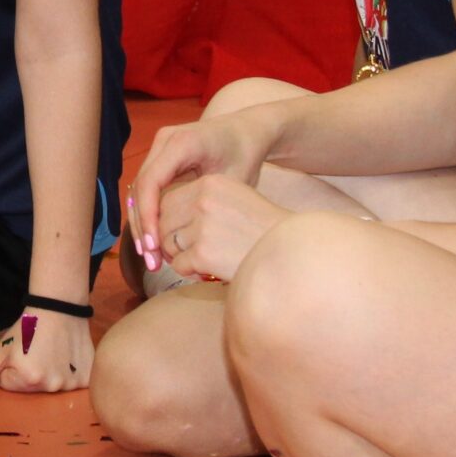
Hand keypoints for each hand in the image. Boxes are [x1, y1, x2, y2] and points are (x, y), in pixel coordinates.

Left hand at [0, 308, 91, 392]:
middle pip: (30, 389)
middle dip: (29, 374)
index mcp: (27, 380)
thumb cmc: (27, 327)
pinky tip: (67, 358)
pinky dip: (70, 374)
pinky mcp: (87, 379)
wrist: (59, 308)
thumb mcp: (0, 350)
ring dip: (50, 374)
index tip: (21, 353)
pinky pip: (74, 385)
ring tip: (52, 354)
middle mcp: (51, 386)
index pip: (9, 386)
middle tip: (36, 353)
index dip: (11, 369)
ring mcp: (72, 384)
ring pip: (51, 388)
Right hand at [129, 111, 272, 269]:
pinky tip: (154, 242)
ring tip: (150, 256)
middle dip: (142, 226)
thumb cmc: (246, 155)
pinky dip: (149, 215)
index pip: (151, 182)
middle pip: (139, 188)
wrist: (248, 131)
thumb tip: (189, 246)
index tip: (154, 245)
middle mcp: (164, 142)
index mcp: (182, 143)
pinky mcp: (160, 158)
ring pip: (139, 191)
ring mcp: (159, 148)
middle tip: (150, 259)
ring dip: (142, 224)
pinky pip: (147, 189)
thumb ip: (209, 208)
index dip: (148, 216)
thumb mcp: (234, 182)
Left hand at [161, 174, 288, 283]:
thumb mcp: (236, 200)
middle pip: (163, 222)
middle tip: (186, 253)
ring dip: (180, 258)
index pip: (169, 200)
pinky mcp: (203, 253)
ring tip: (202, 262)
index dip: (170, 221)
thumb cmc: (265, 230)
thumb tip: (162, 217)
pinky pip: (179, 265)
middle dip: (169, 240)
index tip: (181, 235)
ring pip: (168, 245)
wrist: (294, 253)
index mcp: (212, 183)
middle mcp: (204, 200)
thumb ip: (203, 202)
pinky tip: (209, 272)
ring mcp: (202, 226)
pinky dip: (190, 273)